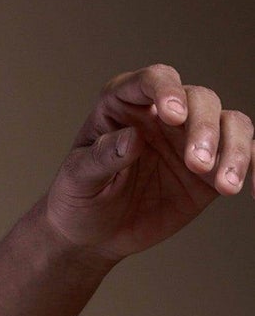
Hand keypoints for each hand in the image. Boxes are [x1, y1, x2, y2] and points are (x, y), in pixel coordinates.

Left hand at [45, 64, 250, 265]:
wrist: (92, 235)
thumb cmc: (78, 198)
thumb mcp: (77, 179)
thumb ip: (102, 158)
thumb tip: (132, 139)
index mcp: (125, 104)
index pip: (153, 80)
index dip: (167, 89)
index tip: (174, 114)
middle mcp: (165, 114)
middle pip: (201, 100)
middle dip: (204, 128)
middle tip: (196, 164)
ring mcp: (192, 139)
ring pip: (231, 124)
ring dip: (235, 149)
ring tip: (225, 185)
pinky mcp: (212, 169)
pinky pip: (245, 156)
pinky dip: (254, 167)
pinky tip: (249, 189)